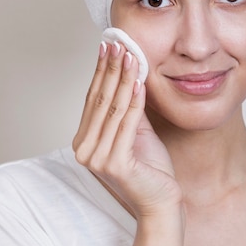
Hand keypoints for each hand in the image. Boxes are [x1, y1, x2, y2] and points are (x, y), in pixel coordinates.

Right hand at [73, 41, 181, 218]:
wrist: (161, 201)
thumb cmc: (150, 168)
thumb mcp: (136, 131)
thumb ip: (128, 109)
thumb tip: (129, 76)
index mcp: (85, 140)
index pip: (92, 99)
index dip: (101, 72)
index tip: (107, 47)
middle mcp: (84, 149)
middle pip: (100, 100)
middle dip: (111, 69)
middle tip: (118, 44)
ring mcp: (96, 158)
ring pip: (112, 109)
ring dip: (123, 79)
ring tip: (130, 56)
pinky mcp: (114, 164)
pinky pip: (126, 124)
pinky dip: (134, 102)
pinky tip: (139, 83)